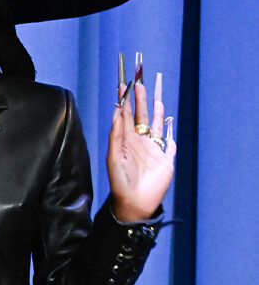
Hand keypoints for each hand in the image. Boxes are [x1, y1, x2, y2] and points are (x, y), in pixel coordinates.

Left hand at [107, 66, 175, 222]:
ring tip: (155, 94)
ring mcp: (153, 149)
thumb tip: (116, 111)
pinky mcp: (166, 159)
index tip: (123, 84)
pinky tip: (170, 124)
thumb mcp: (114, 156)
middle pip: (141, 115)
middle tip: (139, 81)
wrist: (134, 203)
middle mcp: (139, 142)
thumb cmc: (120, 181)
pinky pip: (170, 144)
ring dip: (156, 110)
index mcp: (125, 140)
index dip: (124, 100)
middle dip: (139, 99)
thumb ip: (116, 134)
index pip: (124, 116)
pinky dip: (171, 135)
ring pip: (157, 125)